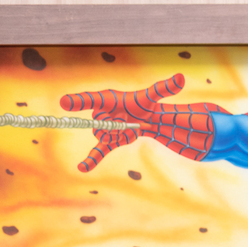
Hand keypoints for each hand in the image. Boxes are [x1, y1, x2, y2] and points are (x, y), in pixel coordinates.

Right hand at [60, 75, 185, 172]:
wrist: (145, 118)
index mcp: (106, 99)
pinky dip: (90, 160)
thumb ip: (164, 87)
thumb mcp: (153, 96)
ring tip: (127, 128)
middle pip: (100, 124)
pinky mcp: (107, 142)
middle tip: (128, 119)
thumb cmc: (144, 103)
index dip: (78, 101)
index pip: (90, 100)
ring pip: (103, 137)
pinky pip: (97, 151)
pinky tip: (83, 168)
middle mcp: (100, 113)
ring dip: (118, 136)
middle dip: (115, 125)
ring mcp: (103, 128)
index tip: (65, 103)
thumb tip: (182, 78)